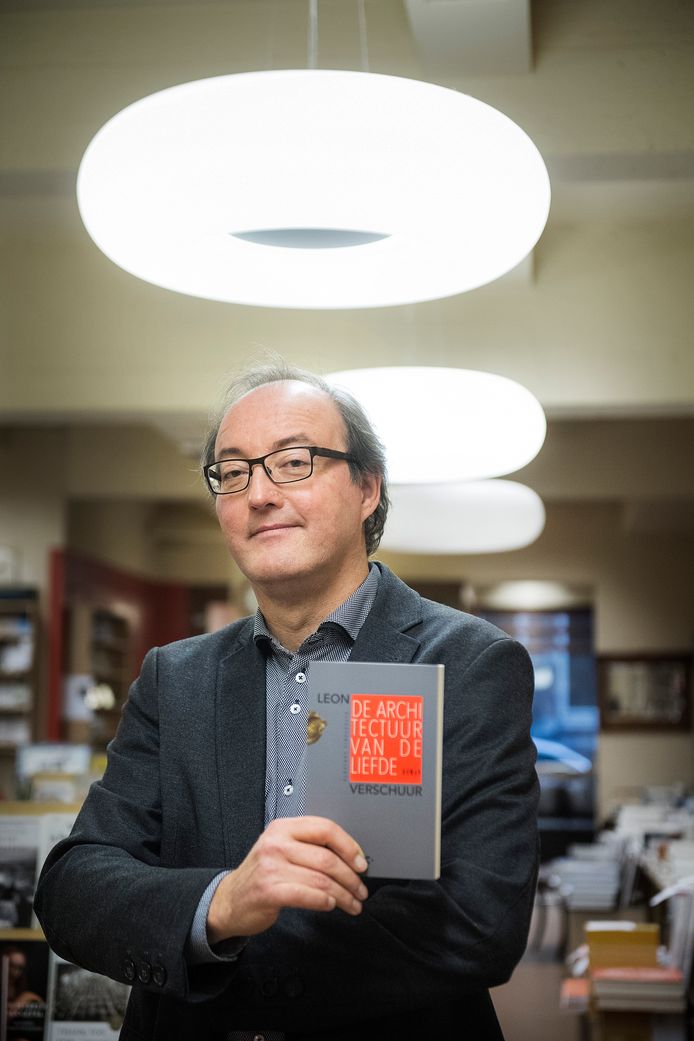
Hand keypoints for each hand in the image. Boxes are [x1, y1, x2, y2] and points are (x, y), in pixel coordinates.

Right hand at [206, 816, 368, 943]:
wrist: (230, 900)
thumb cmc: (262, 875)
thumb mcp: (282, 849)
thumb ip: (309, 847)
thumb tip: (350, 856)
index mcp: (283, 828)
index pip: (325, 828)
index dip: (349, 846)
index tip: (361, 863)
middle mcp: (276, 843)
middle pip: (327, 857)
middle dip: (351, 877)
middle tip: (361, 889)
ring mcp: (271, 867)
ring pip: (321, 880)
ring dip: (343, 894)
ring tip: (352, 903)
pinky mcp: (269, 891)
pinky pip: (307, 895)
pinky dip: (325, 902)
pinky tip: (331, 905)